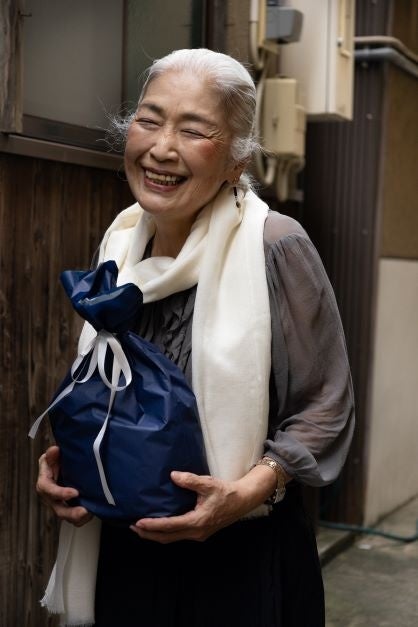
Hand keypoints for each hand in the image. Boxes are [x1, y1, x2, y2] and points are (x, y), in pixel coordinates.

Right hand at [36, 445, 91, 526]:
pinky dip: (84, 517)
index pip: (48, 490)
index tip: (75, 493)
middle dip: (71, 512)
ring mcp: (61, 504)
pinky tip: (92, 512)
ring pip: (68, 516)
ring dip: (78, 517)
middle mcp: (51, 497)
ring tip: (89, 514)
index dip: (60, 493)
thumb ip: (52, 454)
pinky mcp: (70, 507)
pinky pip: (76, 518)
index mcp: (45, 483)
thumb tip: (54, 450)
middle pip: (58, 509)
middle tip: (83, 511)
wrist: (66, 466)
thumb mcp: (53, 455)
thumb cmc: (57, 460)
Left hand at [130, 464, 278, 543]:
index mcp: (197, 522)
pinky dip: (166, 533)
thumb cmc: (226, 492)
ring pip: (172, 538)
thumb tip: (173, 475)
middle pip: (167, 537)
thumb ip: (190, 480)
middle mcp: (196, 532)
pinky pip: (179, 535)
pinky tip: (160, 526)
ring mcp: (198, 535)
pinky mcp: (200, 532)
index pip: (169, 526)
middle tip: (132, 527)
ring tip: (141, 528)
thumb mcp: (208, 483)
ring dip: (156, 534)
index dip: (152, 525)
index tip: (138, 523)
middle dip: (149, 534)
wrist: (243, 500)